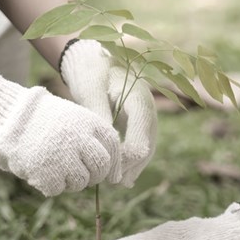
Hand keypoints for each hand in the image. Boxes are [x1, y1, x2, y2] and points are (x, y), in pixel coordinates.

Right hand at [0, 71, 118, 196]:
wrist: (7, 116)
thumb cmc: (43, 120)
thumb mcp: (73, 120)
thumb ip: (94, 142)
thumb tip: (117, 178)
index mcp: (89, 122)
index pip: (113, 147)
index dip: (114, 164)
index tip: (110, 174)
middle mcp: (80, 139)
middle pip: (101, 168)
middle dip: (94, 176)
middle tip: (80, 174)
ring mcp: (63, 157)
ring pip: (81, 182)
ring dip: (71, 182)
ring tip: (55, 168)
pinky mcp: (46, 172)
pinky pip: (58, 190)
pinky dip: (50, 185)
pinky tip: (41, 171)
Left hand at [60, 39, 157, 186]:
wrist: (94, 56)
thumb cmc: (90, 70)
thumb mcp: (91, 90)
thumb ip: (99, 115)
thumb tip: (106, 144)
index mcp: (139, 97)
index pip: (142, 134)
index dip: (128, 156)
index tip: (110, 169)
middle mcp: (147, 107)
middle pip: (148, 143)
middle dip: (133, 164)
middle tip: (115, 182)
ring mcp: (145, 114)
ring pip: (147, 145)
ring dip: (135, 165)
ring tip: (121, 183)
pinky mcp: (137, 120)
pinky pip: (140, 142)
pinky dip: (133, 159)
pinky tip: (125, 176)